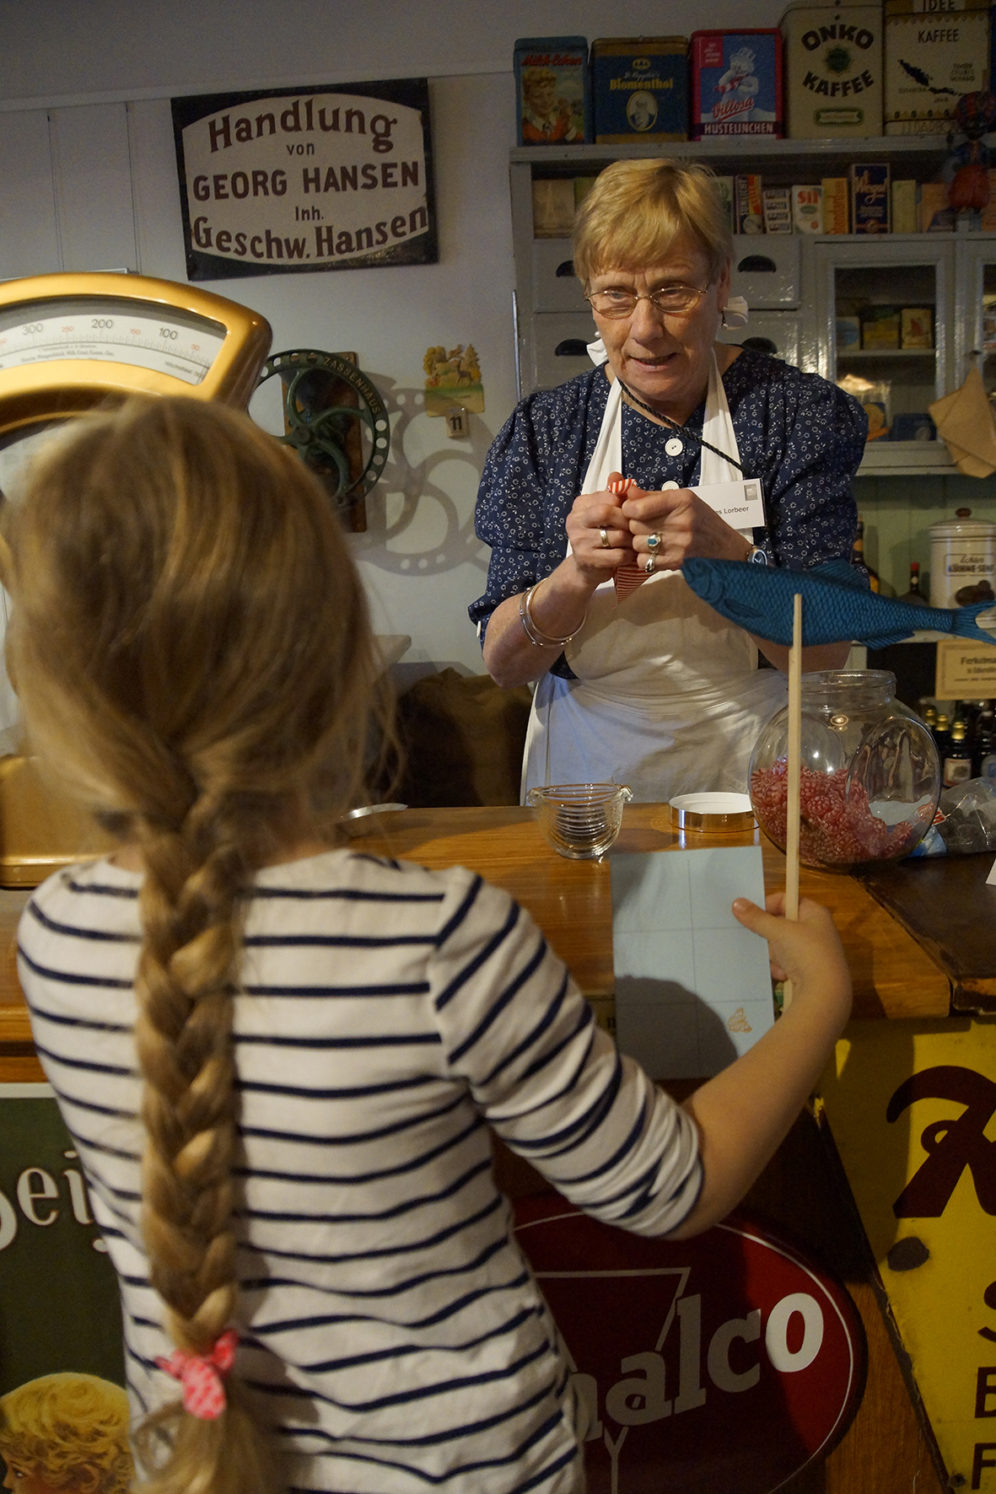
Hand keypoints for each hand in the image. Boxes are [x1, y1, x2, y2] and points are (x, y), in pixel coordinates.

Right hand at [564, 469, 634, 581]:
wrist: (586, 568)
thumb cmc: (600, 536)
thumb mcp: (606, 512)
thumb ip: (613, 494)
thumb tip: (616, 475)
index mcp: (580, 505)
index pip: (608, 497)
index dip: (626, 504)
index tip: (633, 513)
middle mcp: (575, 520)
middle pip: (607, 512)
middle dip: (627, 521)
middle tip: (637, 527)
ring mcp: (578, 540)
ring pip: (616, 536)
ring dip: (631, 540)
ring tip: (634, 542)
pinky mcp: (586, 559)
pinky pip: (618, 555)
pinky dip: (628, 556)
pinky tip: (629, 555)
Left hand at [620, 485, 746, 570]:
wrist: (725, 548)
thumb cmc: (702, 521)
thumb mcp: (683, 500)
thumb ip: (652, 496)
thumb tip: (626, 491)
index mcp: (682, 501)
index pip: (637, 507)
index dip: (629, 509)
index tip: (633, 510)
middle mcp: (681, 522)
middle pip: (635, 525)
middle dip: (634, 525)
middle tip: (644, 525)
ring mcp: (679, 544)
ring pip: (637, 544)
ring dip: (639, 542)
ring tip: (651, 539)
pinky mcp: (677, 562)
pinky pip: (644, 561)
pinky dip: (645, 558)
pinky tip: (655, 552)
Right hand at [731, 893, 851, 1011]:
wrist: (825, 993)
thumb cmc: (806, 953)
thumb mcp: (779, 932)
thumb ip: (757, 918)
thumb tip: (737, 903)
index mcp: (815, 914)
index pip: (786, 900)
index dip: (768, 905)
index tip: (751, 914)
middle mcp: (817, 930)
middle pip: (782, 924)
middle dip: (769, 935)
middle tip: (758, 940)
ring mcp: (813, 951)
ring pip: (781, 945)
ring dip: (774, 954)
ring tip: (776, 962)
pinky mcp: (809, 970)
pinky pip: (787, 962)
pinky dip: (781, 967)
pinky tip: (783, 975)